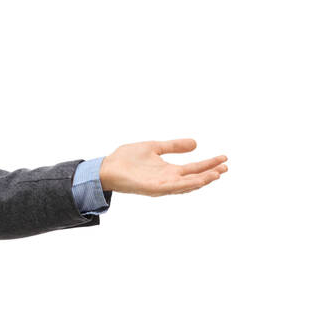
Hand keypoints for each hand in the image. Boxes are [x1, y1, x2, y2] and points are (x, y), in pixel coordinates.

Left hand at [99, 139, 227, 196]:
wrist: (106, 167)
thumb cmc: (127, 159)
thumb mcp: (155, 147)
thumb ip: (173, 146)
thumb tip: (195, 143)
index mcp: (169, 170)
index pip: (194, 168)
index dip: (209, 163)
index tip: (224, 158)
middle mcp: (168, 179)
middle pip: (194, 178)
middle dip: (210, 173)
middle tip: (226, 167)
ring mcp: (161, 185)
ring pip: (186, 185)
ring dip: (202, 180)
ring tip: (217, 174)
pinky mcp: (152, 188)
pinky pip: (172, 187)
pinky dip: (186, 185)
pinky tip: (197, 180)